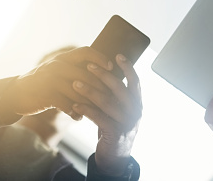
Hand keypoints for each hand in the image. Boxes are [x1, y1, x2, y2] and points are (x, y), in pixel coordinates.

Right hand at [1, 47, 113, 118]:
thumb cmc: (44, 83)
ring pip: (77, 90)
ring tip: (98, 111)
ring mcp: (50, 79)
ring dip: (89, 102)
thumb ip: (75, 69)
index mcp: (63, 58)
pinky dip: (74, 112)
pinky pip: (65, 103)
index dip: (100, 58)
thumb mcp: (58, 71)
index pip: (85, 51)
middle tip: (110, 97)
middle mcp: (57, 65)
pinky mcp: (45, 94)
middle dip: (100, 86)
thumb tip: (103, 72)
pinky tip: (79, 118)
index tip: (111, 67)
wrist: (15, 93)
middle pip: (86, 74)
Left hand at [72, 54, 141, 176]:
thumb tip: (106, 72)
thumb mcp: (120, 110)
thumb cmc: (115, 127)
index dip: (128, 67)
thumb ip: (117, 95)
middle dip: (103, 75)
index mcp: (137, 103)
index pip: (135, 81)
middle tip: (89, 66)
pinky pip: (99, 118)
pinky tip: (75, 104)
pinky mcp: (115, 133)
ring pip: (107, 102)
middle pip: (119, 88)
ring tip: (75, 82)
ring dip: (89, 90)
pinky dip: (86, 109)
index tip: (117, 55)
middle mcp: (135, 111)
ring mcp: (126, 122)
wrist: (116, 157)